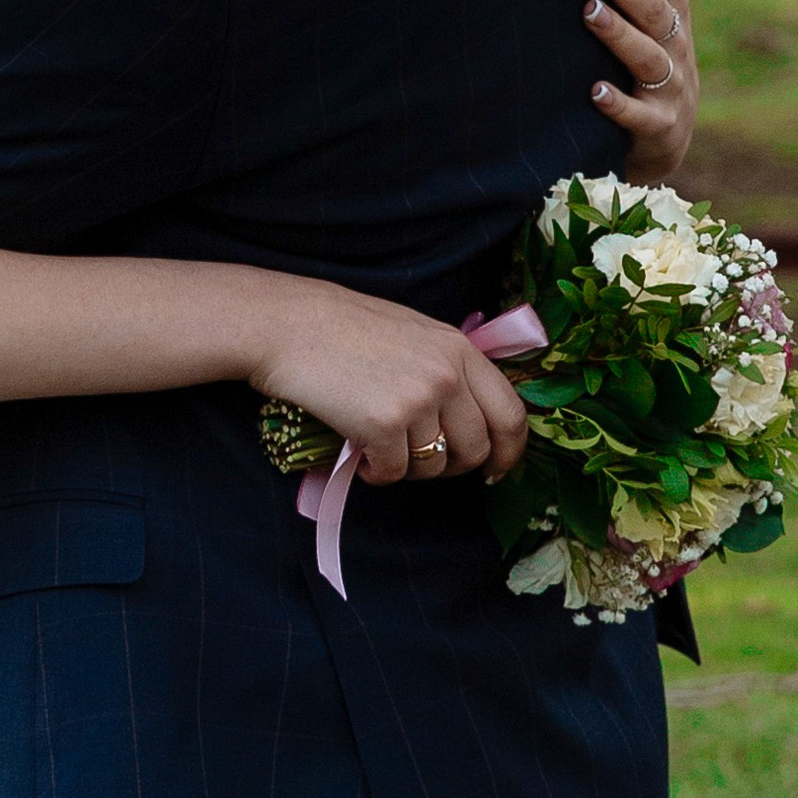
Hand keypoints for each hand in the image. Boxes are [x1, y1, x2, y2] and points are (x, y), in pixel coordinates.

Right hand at [245, 273, 530, 487]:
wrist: (286, 324)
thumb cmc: (343, 328)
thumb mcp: (413, 334)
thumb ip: (448, 369)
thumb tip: (474, 422)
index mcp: (459, 349)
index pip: (511, 414)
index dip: (509, 452)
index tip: (494, 469)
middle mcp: (447, 374)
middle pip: (476, 449)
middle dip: (451, 466)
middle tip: (419, 459)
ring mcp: (418, 399)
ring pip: (433, 467)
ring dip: (406, 467)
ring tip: (377, 443)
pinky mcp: (384, 424)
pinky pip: (393, 473)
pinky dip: (374, 472)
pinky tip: (356, 449)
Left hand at [586, 0, 697, 183]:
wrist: (666, 143)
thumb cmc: (658, 65)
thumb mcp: (668, 17)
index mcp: (674, 15)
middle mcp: (676, 47)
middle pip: (656, 11)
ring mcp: (671, 89)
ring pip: (647, 58)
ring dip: (619, 35)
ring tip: (590, 12)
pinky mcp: (659, 127)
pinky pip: (639, 116)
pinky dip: (618, 104)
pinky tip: (594, 90)